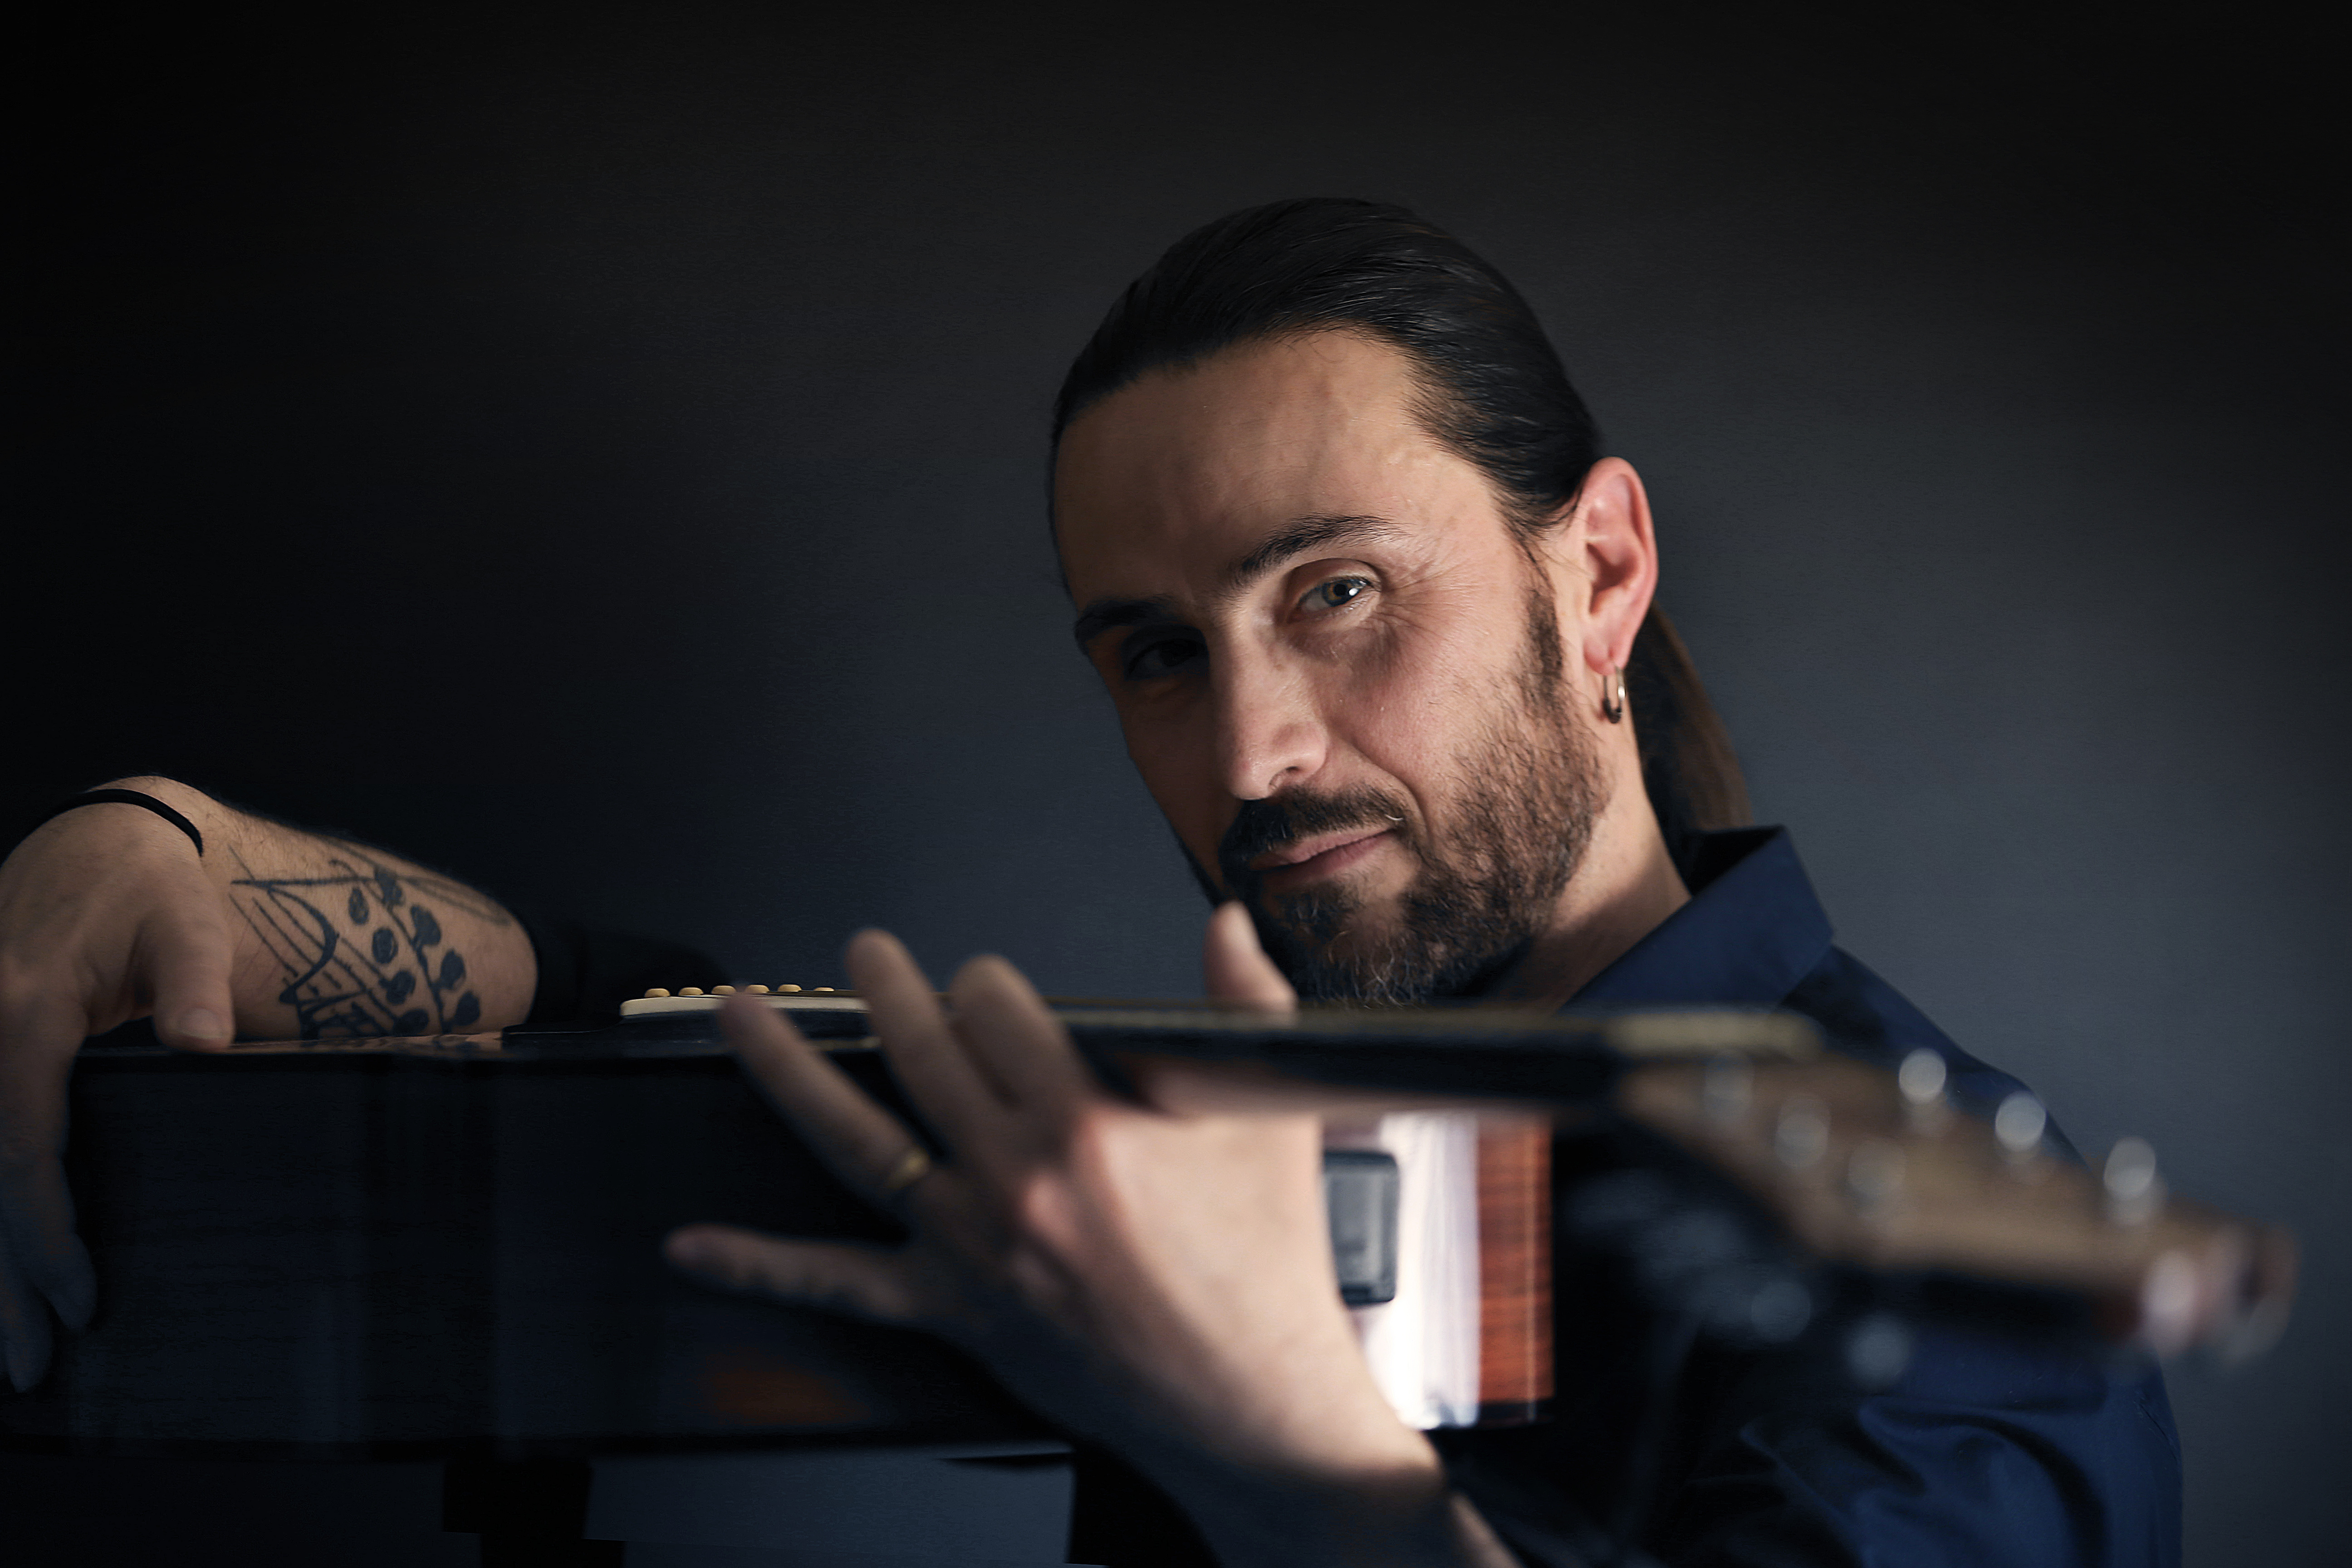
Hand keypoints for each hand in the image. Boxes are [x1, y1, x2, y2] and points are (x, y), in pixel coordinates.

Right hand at [0, 784, 236, 1390]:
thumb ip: (196, 982)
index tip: (79, 1300)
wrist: (101, 842)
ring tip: (5, 1349)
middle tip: (30, 1368)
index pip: (22, 1149)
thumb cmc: (154, 891)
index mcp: (19, 1016)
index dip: (45, 1233)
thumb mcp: (188, 924)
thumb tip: (204, 1042)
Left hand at [665, 907, 1506, 1563]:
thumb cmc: (1264, 1263)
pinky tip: (693, 1246)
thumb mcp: (1272, 1116)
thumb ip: (1249, 1003)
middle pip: (918, 1053)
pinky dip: (759, 1266)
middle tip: (862, 953)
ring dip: (787, 1071)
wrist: (1251, 1399)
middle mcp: (1017, 1176)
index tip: (985, 981)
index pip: (997, 1007)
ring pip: (855, 1140)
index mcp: (1088, 1121)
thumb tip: (1227, 923)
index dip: (984, 980)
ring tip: (744, 1018)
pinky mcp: (954, 1311)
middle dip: (882, 987)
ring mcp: (975, 1245)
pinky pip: (840, 1287)